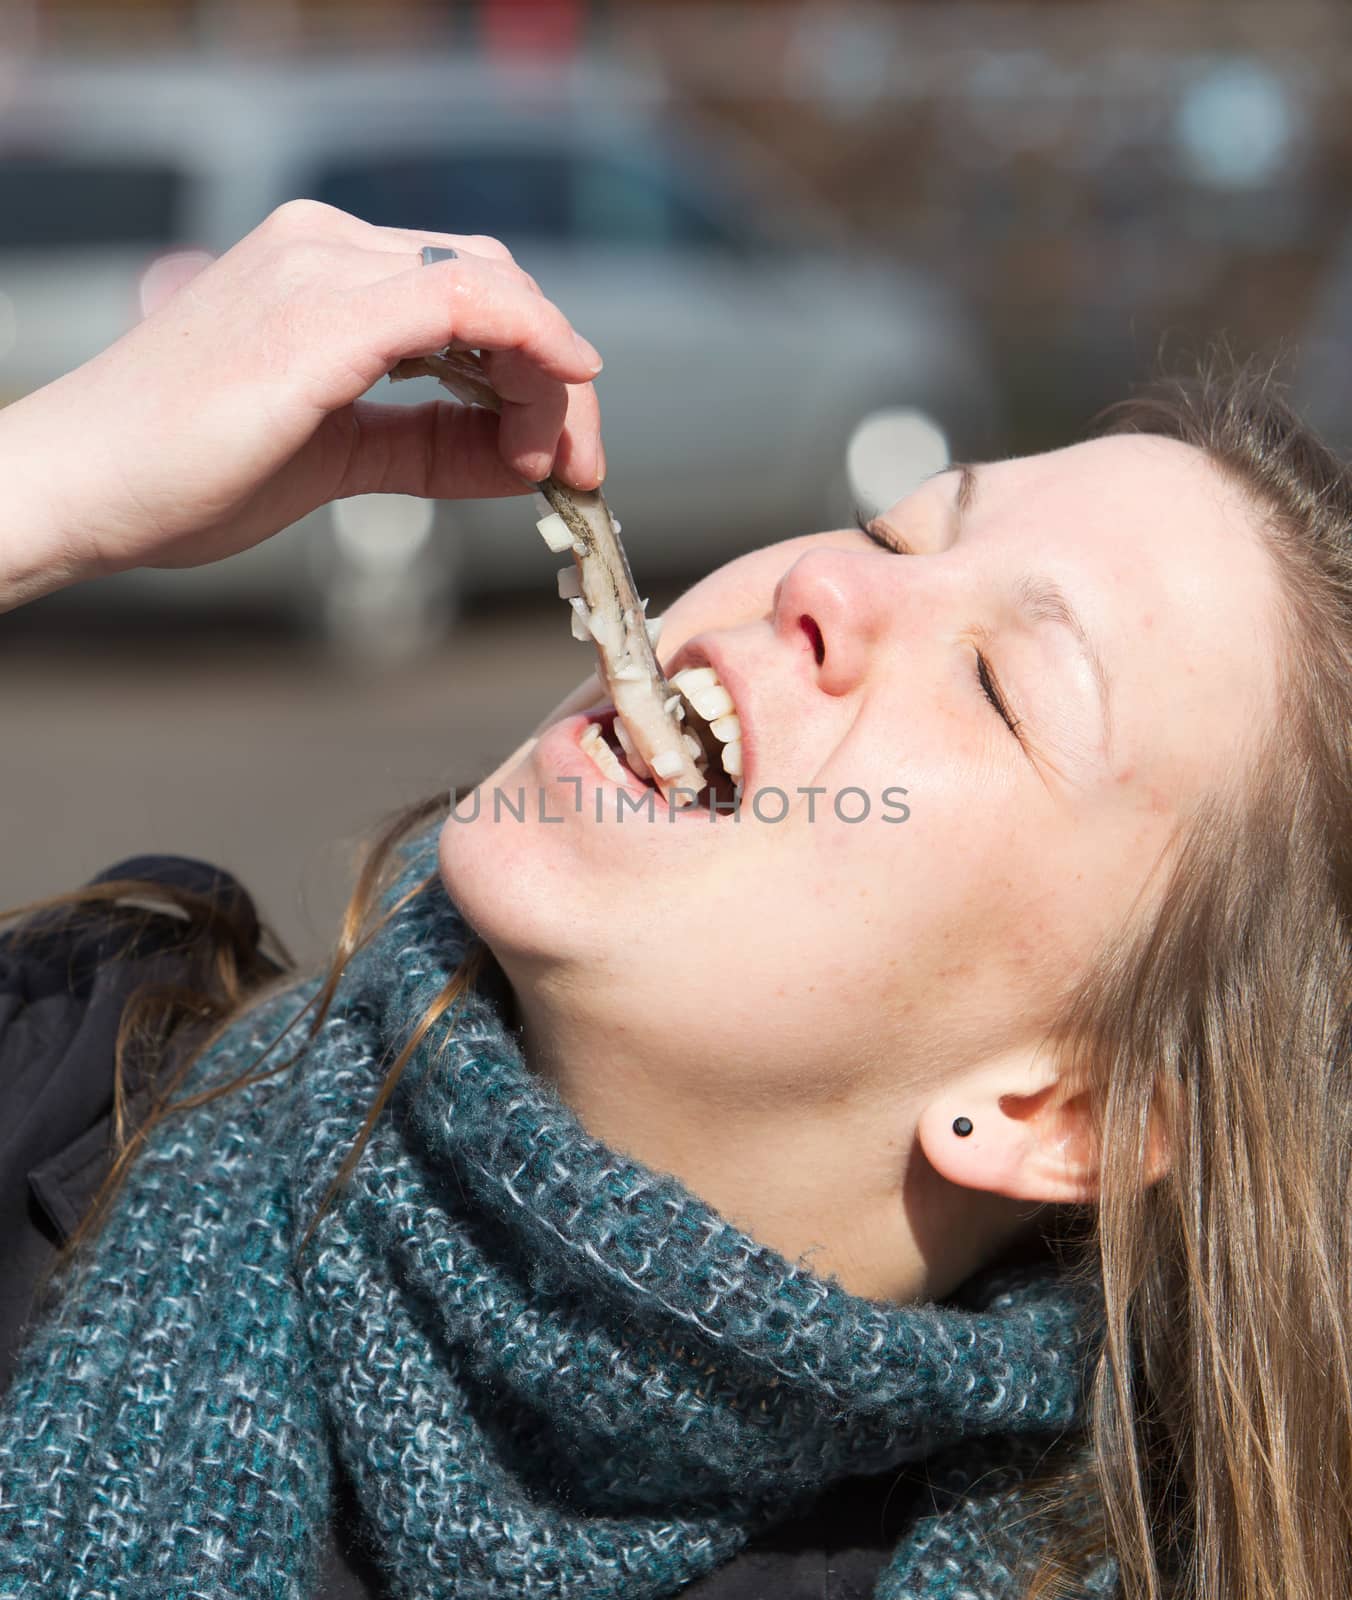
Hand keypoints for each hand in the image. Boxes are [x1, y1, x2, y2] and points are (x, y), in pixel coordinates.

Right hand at [0, 199, 604, 605]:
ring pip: (493, 290)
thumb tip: (532, 459)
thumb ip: (431, 446)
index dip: (538, 372)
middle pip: (496, 286)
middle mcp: (327, 245)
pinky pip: (463, 302)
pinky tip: (558, 396)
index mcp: (323, 267)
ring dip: (551, 376)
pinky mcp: (322, 313)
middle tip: (585, 466)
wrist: (85, 486)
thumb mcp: (338, 456)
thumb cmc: (191, 471)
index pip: (471, 295)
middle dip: (559, 378)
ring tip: (564, 462)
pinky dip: (528, 346)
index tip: (565, 459)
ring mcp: (322, 268)